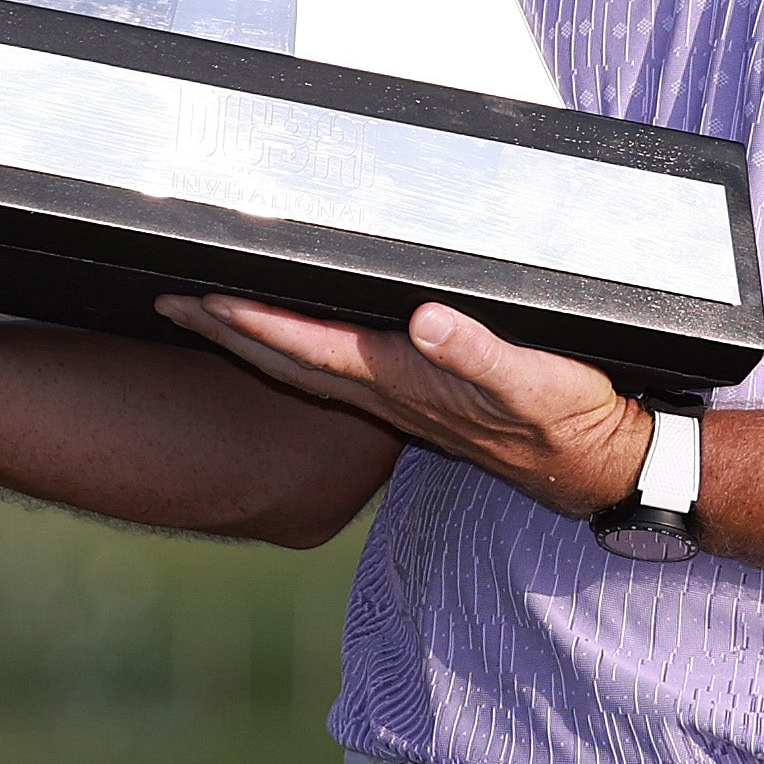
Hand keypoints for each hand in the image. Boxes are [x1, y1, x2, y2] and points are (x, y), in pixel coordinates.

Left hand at [156, 293, 652, 520]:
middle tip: (166, 299)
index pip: (310, 348)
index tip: (201, 295)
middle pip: (286, 362)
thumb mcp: (538, 383)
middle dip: (224, 332)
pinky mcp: (417, 402)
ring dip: (250, 343)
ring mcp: (399, 403)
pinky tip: (289, 339)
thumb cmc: (571, 420)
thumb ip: (480, 354)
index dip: (254, 322)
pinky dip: (296, 351)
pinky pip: (335, 374)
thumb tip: (425, 323)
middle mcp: (390, 396)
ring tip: (206, 314)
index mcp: (406, 384)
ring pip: (304, 370)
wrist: (598, 467)